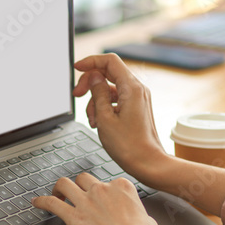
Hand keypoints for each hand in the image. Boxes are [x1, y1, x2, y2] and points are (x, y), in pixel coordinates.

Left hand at [32, 173, 159, 224]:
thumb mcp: (148, 221)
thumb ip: (138, 214)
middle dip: (80, 186)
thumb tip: (138, 219)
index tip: (102, 199)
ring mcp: (86, 201)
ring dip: (59, 187)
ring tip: (56, 193)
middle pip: (84, 179)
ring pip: (65, 183)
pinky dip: (42, 201)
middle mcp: (102, 190)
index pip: (109, 182)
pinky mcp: (73, 216)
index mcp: (122, 187)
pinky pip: (52, 203)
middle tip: (76, 194)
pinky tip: (37, 203)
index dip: (104, 191)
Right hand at [73, 54, 171, 186]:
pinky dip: (104, 107)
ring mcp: (138, 98)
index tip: (77, 68)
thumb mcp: (105, 118)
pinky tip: (99, 123)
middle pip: (108, 73)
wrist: (148, 163)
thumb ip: (98, 93)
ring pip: (109, 89)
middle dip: (90, 83)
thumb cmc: (129, 146)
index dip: (91, 62)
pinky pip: (116, 99)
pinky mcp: (136, 107)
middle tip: (77, 96)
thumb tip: (94, 77)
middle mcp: (137, 89)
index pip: (109, 61)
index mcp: (132, 88)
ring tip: (92, 120)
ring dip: (95, 100)